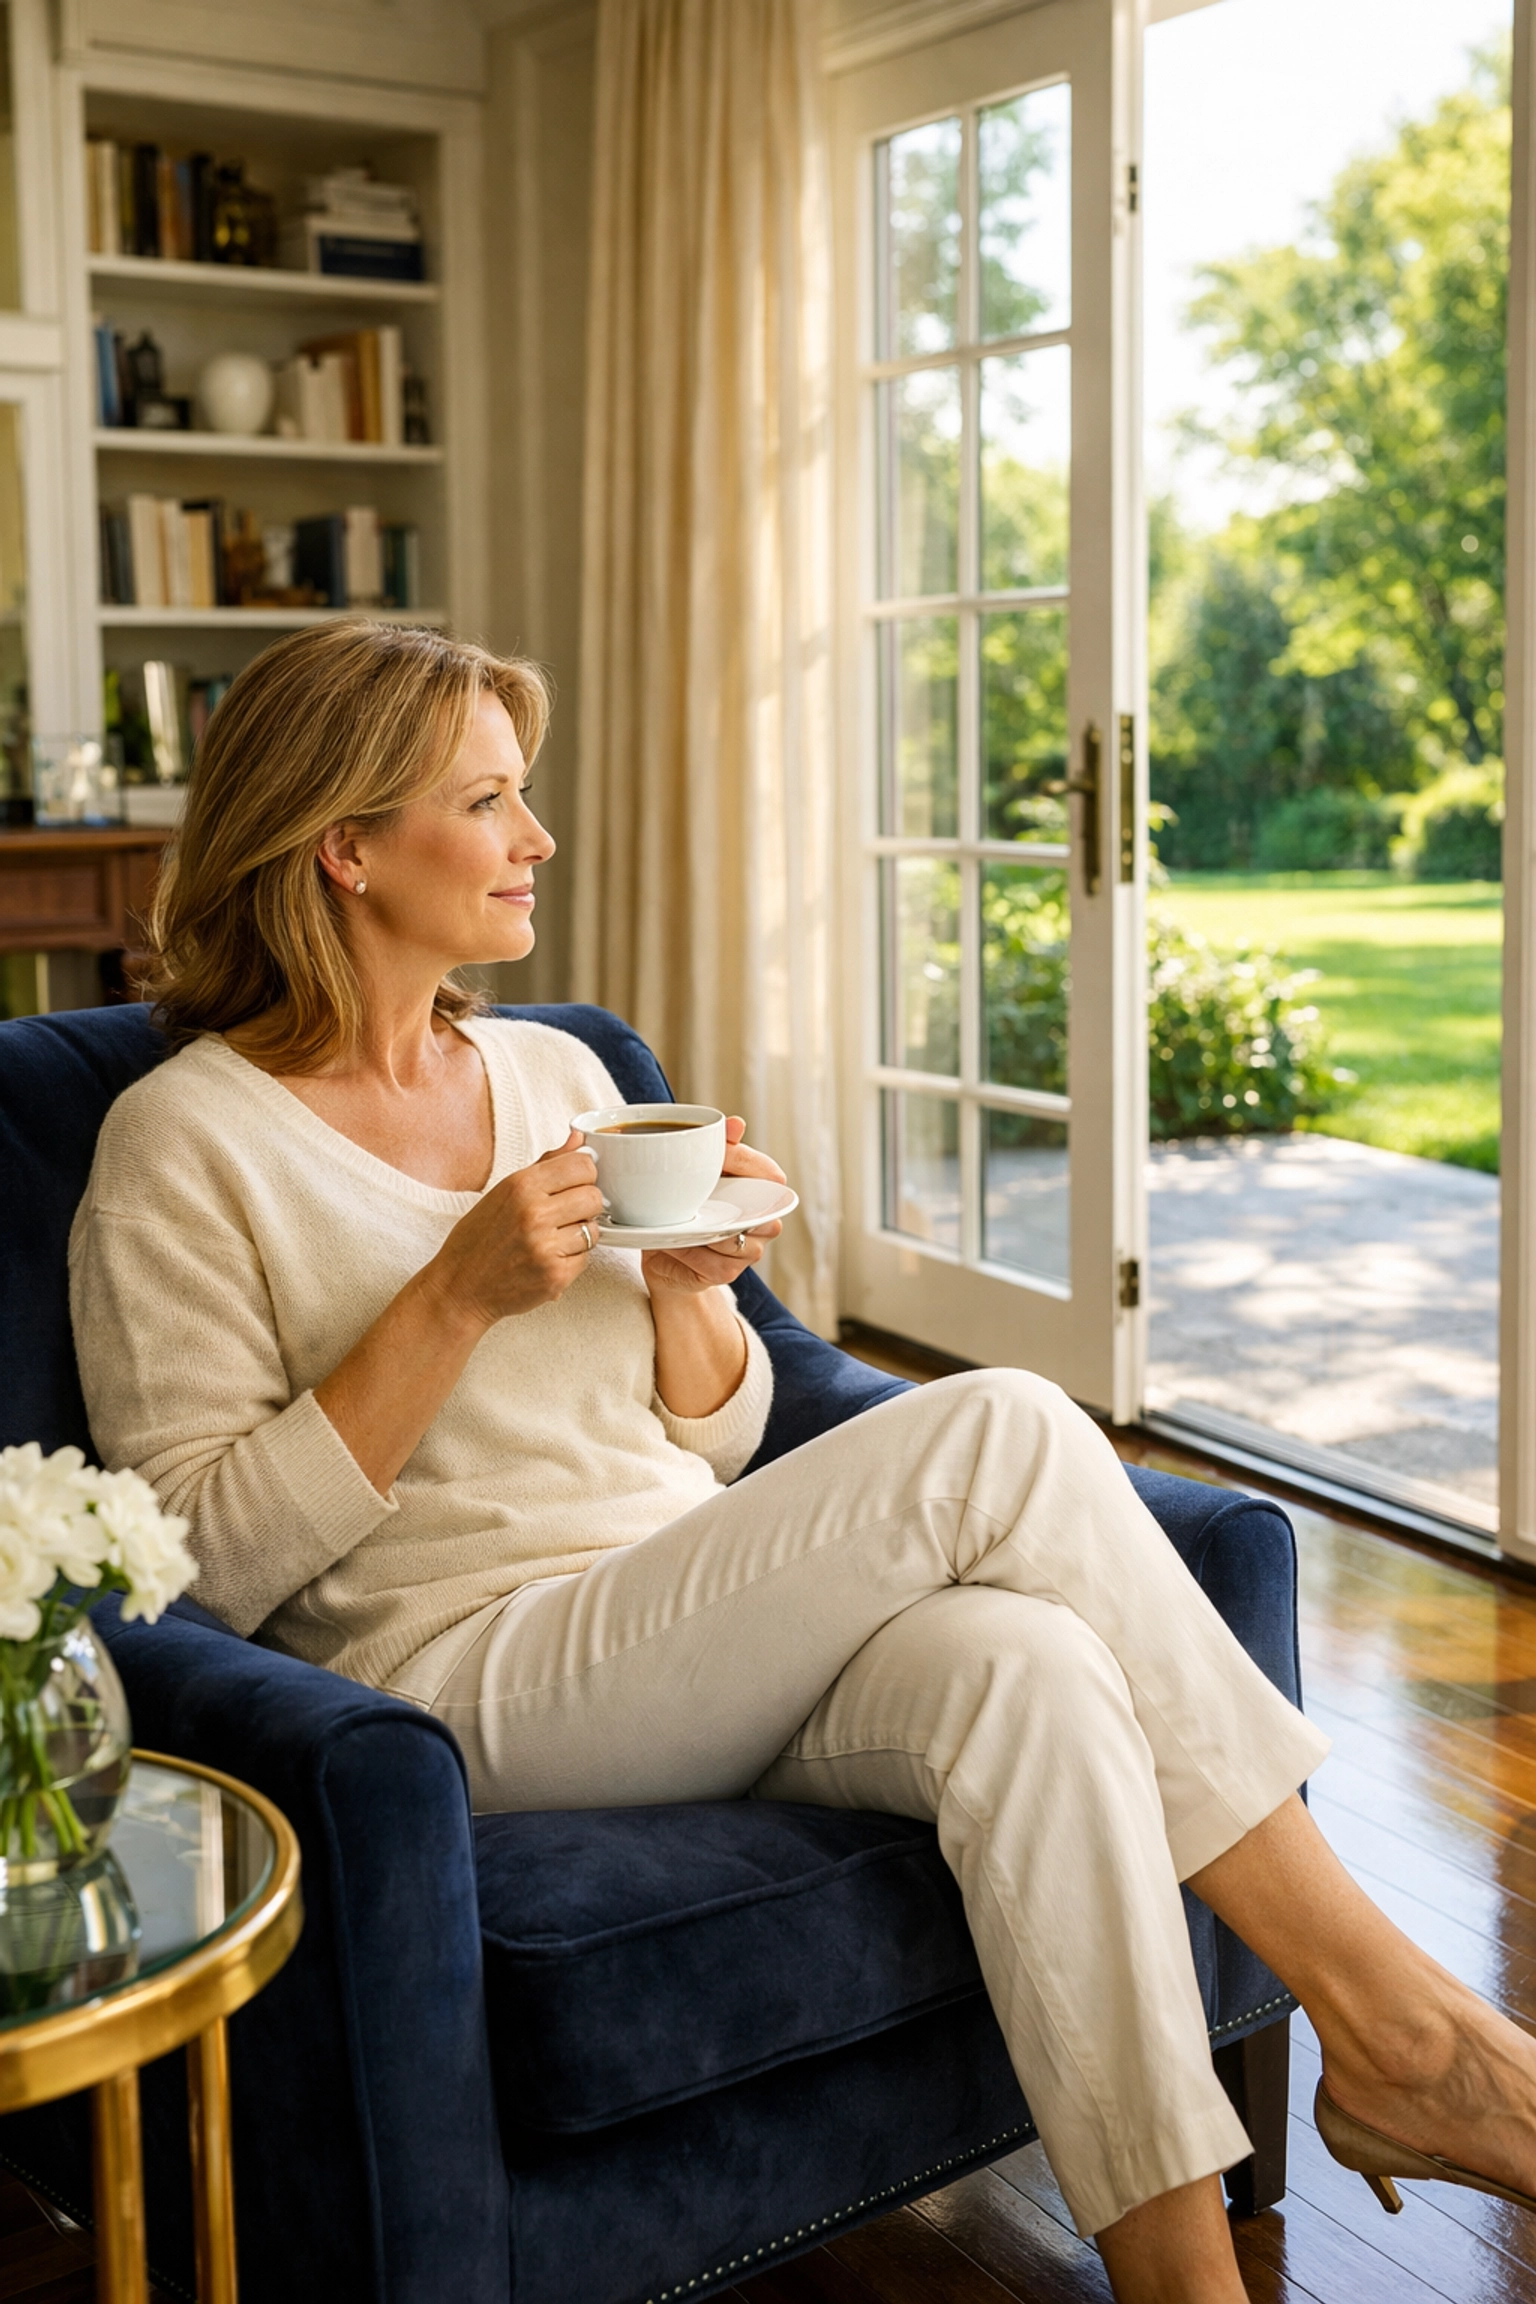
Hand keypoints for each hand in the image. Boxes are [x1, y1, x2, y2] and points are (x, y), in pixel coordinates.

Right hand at [429, 1131, 604, 1328]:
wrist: (459, 1288)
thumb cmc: (478, 1239)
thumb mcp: (504, 1191)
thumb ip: (546, 1164)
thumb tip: (578, 1138)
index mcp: (521, 1185)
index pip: (583, 1165)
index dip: (584, 1175)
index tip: (573, 1184)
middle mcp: (534, 1213)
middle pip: (594, 1196)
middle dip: (585, 1205)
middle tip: (565, 1214)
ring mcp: (546, 1247)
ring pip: (594, 1229)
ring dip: (580, 1234)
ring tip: (554, 1238)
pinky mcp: (555, 1276)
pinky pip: (586, 1258)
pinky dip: (573, 1259)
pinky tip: (549, 1258)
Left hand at [642, 1117, 783, 1295]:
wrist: (663, 1252)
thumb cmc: (688, 1204)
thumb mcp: (700, 1170)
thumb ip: (720, 1145)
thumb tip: (736, 1124)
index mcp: (762, 1191)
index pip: (771, 1174)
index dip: (744, 1162)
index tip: (712, 1155)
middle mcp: (764, 1222)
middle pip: (761, 1212)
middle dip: (722, 1201)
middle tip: (691, 1193)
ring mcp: (749, 1251)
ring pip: (733, 1238)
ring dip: (700, 1229)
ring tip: (674, 1219)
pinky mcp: (727, 1273)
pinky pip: (712, 1261)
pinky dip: (687, 1250)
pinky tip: (672, 1242)